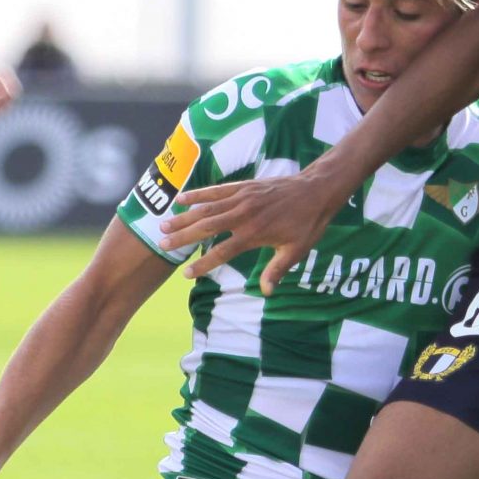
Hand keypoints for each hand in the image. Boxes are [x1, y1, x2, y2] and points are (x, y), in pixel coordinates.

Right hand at [164, 172, 348, 290]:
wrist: (316, 190)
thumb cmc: (308, 223)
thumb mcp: (296, 251)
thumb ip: (277, 270)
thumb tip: (266, 292)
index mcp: (254, 234)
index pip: (222, 252)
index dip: (203, 264)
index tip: (187, 274)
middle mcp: (243, 215)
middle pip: (206, 228)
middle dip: (183, 238)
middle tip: (162, 246)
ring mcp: (242, 198)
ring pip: (206, 209)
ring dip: (184, 218)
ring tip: (164, 226)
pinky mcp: (244, 186)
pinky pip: (216, 190)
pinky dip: (198, 194)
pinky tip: (181, 199)